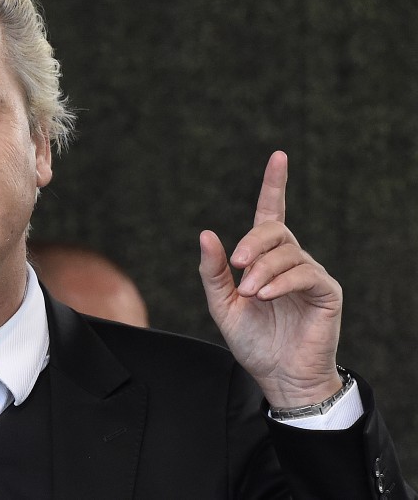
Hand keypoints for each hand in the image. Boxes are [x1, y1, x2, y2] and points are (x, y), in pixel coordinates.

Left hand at [199, 151, 343, 407]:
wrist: (277, 376)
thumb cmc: (253, 341)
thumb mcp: (222, 305)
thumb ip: (213, 271)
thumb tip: (206, 233)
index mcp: (265, 259)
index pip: (270, 214)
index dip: (274, 184)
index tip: (278, 156)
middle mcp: (290, 259)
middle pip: (273, 230)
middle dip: (251, 243)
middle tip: (236, 267)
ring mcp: (310, 274)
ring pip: (286, 252)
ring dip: (262, 270)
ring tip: (250, 294)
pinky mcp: (326, 292)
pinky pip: (304, 273)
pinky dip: (281, 281)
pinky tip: (265, 294)